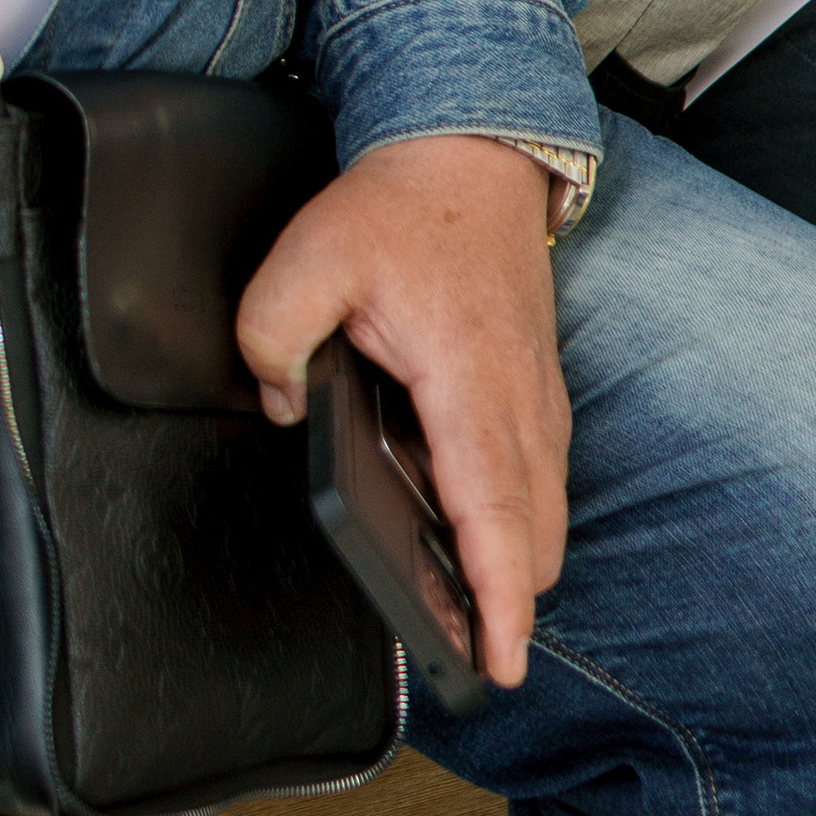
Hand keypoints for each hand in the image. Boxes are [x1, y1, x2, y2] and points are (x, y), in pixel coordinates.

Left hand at [235, 134, 569, 688]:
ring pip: (545, 509)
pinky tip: (484, 541)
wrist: (469, 154)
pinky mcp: (536, 390)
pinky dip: (523, 521)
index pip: (491, 506)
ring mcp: (537, 397)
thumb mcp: (307, 253)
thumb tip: (279, 405)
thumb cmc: (401, 208)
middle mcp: (519, 399)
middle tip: (476, 661)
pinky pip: (540, 476)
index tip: (502, 657)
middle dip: (512, 602)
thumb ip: (271, 332)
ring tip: (477, 620)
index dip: (497, 592)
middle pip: (534, 529)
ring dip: (519, 564)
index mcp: (469, 376)